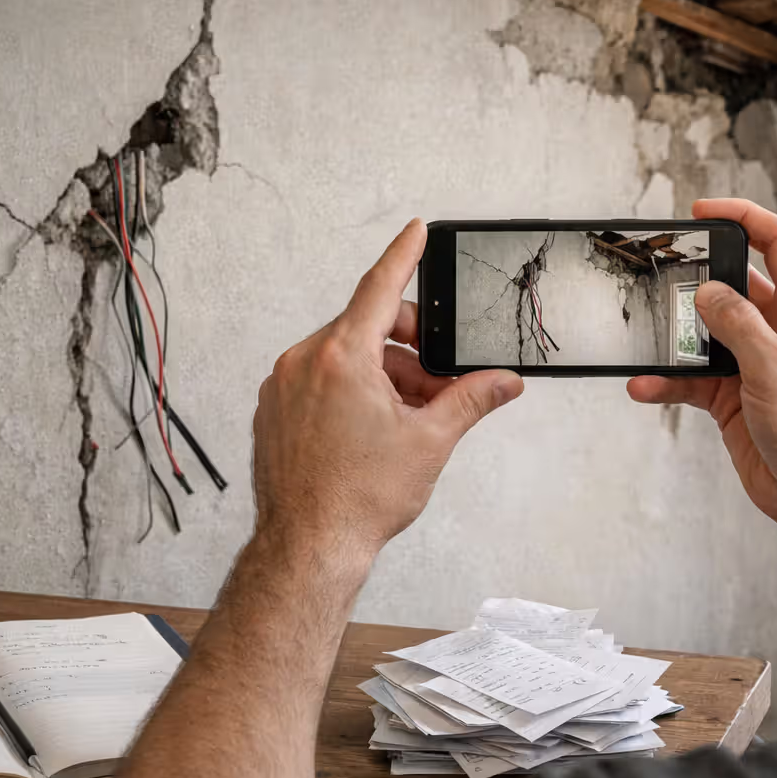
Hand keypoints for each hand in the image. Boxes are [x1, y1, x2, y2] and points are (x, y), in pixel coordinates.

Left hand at [252, 219, 523, 564]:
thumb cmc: (359, 499)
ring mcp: (282, 387)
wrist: (308, 546)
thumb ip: (471, 399)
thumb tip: (503, 382)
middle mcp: (304, 363)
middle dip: (409, 349)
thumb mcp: (430, 441)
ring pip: (344, 358)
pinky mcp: (273, 411)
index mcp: (341, 358)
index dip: (404, 255)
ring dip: (382, 375)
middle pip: (367, 328)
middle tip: (438, 383)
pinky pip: (318, 382)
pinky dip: (351, 391)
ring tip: (409, 418)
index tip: (416, 231)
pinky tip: (374, 429)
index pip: (380, 286)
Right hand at [628, 198, 776, 540]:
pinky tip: (645, 385)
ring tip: (647, 338)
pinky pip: (688, 379)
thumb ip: (739, 324)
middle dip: (695, 279)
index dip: (744, 217)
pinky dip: (664, 381)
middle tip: (661, 274)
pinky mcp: (730, 398)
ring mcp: (752, 363)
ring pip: (703, 333)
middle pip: (733, 284)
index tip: (703, 211)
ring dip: (672, 338)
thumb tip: (708, 292)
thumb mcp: (775, 368)